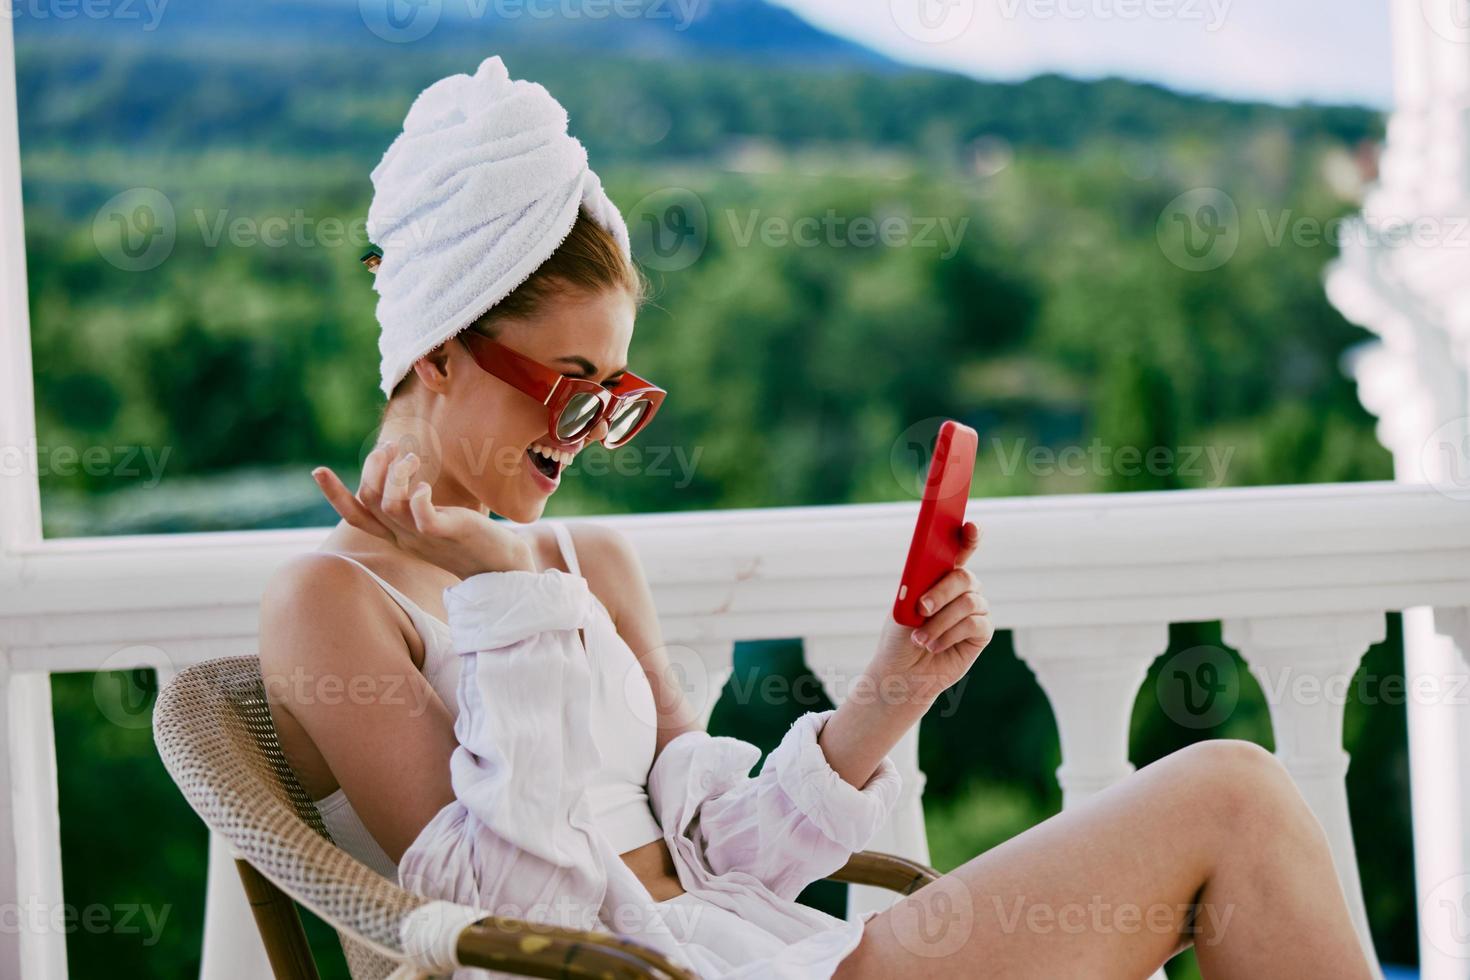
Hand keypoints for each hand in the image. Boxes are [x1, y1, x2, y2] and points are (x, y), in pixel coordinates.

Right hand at [311, 441, 535, 579]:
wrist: (501, 564)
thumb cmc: (467, 539)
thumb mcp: (432, 521)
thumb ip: (413, 505)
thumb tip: (402, 472)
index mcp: (397, 534)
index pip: (355, 516)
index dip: (334, 494)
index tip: (317, 469)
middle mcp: (405, 536)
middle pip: (369, 501)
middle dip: (373, 468)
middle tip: (390, 447)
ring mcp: (425, 536)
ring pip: (389, 505)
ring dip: (395, 475)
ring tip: (412, 457)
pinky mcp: (448, 533)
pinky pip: (422, 517)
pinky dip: (418, 497)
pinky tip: (425, 486)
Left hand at [868, 521, 992, 705]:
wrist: (902, 671)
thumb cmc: (900, 636)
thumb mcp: (903, 608)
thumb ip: (919, 589)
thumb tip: (930, 578)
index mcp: (941, 575)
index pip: (960, 548)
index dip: (969, 536)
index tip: (971, 526)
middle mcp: (962, 589)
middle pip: (964, 577)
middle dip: (941, 592)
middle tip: (921, 609)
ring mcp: (974, 610)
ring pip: (968, 603)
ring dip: (940, 622)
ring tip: (921, 639)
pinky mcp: (981, 633)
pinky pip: (975, 624)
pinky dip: (950, 635)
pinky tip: (935, 646)